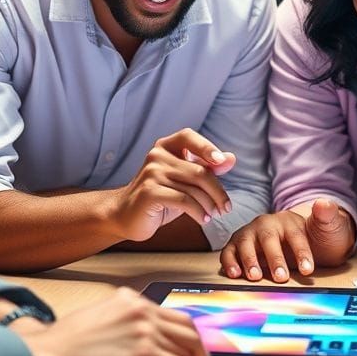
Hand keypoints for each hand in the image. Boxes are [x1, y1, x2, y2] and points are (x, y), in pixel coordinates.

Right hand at [18, 287, 211, 355]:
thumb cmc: (59, 350)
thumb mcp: (95, 323)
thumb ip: (121, 329)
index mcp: (128, 299)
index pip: (171, 315)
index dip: (185, 337)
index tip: (189, 354)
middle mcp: (141, 309)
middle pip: (189, 328)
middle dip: (200, 353)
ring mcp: (145, 330)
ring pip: (191, 348)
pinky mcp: (146, 354)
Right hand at [109, 129, 235, 241]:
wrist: (125, 215)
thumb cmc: (160, 196)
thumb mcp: (185, 181)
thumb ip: (206, 168)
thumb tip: (231, 159)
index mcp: (165, 146)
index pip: (189, 137)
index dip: (207, 147)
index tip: (221, 161)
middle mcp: (157, 156)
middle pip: (199, 171)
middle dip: (218, 191)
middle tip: (226, 207)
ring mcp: (151, 174)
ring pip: (194, 189)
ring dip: (210, 205)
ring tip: (214, 214)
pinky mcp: (149, 193)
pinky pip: (184, 201)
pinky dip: (198, 212)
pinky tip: (202, 219)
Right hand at [219, 199, 355, 281]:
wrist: (306, 240)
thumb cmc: (316, 237)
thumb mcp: (329, 227)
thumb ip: (328, 216)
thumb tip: (323, 203)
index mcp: (289, 220)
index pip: (295, 235)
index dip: (301, 252)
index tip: (308, 269)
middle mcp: (266, 225)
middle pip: (269, 239)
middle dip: (274, 259)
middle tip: (281, 277)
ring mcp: (250, 234)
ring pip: (246, 244)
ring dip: (249, 260)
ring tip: (255, 276)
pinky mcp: (238, 246)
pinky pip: (229, 252)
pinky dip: (230, 262)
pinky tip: (234, 274)